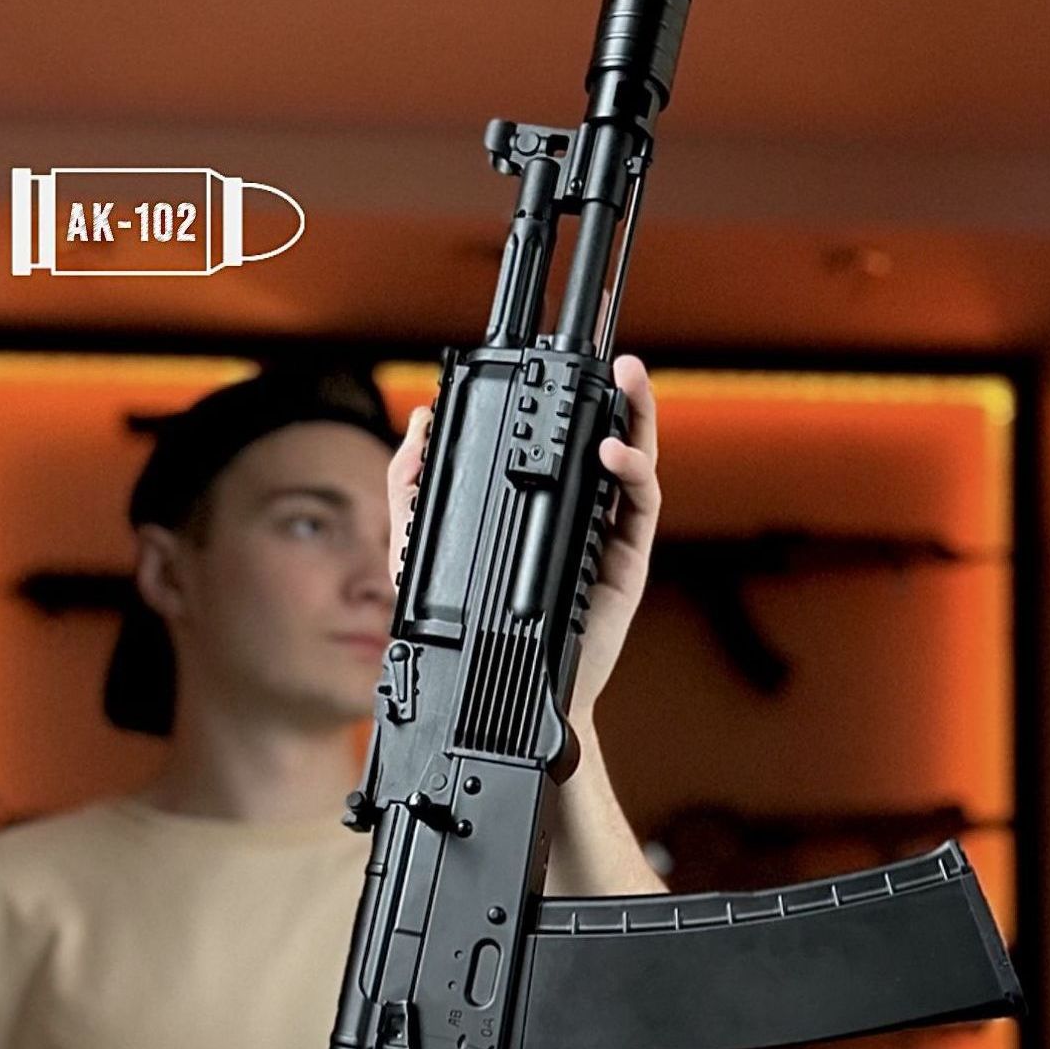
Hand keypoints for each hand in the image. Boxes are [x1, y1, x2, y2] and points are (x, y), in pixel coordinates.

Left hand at [386, 355, 659, 711]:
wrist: (515, 692)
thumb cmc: (478, 629)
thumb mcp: (422, 554)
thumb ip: (411, 490)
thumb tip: (418, 424)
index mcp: (537, 503)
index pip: (554, 439)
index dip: (561, 397)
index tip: (554, 359)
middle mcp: (576, 510)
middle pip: (603, 437)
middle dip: (614, 392)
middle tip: (611, 357)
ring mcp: (604, 532)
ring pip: (631, 461)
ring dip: (638, 415)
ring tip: (630, 380)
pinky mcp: (624, 558)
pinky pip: (637, 505)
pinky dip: (631, 470)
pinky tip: (610, 451)